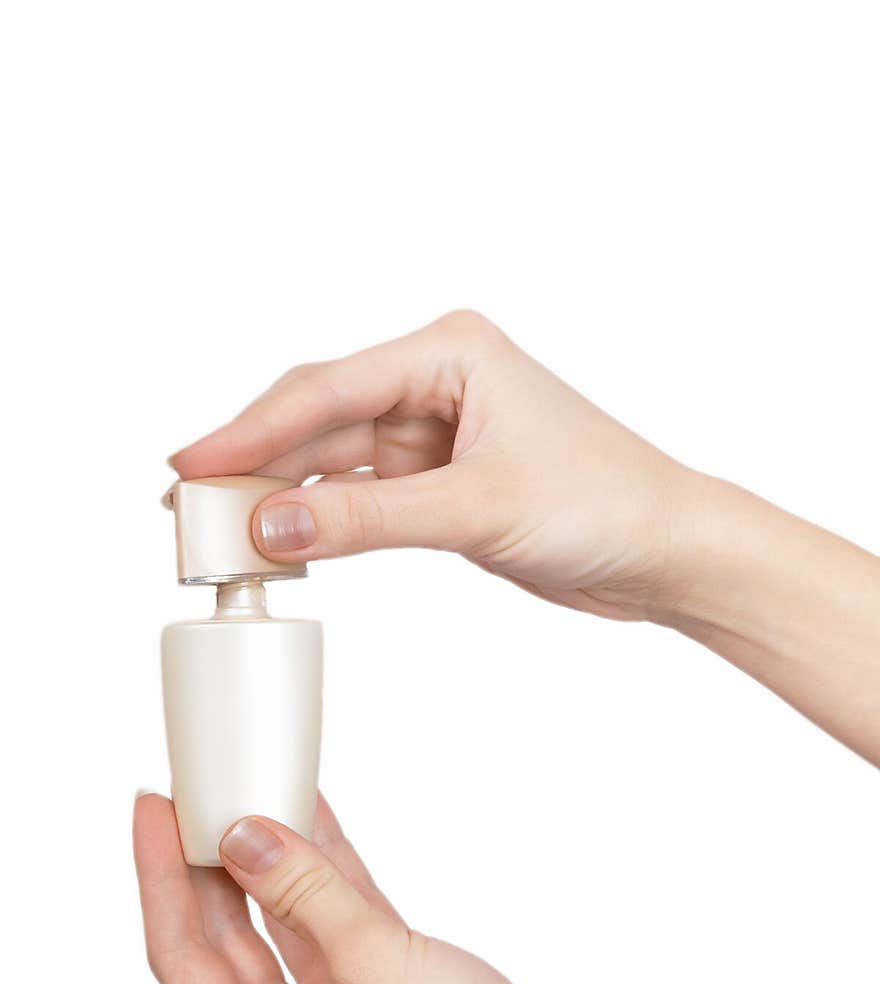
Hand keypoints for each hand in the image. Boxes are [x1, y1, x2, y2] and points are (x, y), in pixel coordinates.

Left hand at [133, 792, 626, 983]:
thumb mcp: (373, 967)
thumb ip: (305, 894)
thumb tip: (244, 836)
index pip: (182, 953)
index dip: (159, 876)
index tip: (153, 808)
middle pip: (226, 933)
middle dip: (207, 862)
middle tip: (196, 792)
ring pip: (286, 917)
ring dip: (271, 856)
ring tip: (251, 789)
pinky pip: (339, 914)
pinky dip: (327, 867)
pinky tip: (315, 819)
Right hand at [171, 310, 697, 620]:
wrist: (663, 552)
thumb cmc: (604, 502)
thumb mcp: (478, 508)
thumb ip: (370, 520)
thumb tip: (271, 527)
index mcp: (450, 352)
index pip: (329, 388)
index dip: (253, 430)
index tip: (192, 465)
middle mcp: (435, 384)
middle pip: (319, 419)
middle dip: (256, 462)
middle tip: (187, 505)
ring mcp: (434, 436)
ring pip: (333, 461)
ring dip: (283, 496)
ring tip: (220, 530)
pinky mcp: (439, 484)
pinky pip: (360, 498)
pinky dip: (323, 521)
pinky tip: (283, 540)